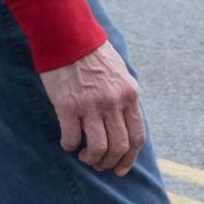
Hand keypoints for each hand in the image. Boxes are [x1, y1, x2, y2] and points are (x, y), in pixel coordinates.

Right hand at [38, 40, 146, 174]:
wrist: (66, 35)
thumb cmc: (91, 53)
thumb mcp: (119, 73)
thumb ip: (124, 97)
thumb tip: (123, 123)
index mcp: (129, 95)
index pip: (137, 137)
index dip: (129, 158)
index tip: (120, 168)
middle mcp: (113, 102)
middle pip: (119, 146)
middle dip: (109, 162)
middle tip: (99, 164)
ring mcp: (91, 104)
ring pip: (99, 147)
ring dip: (92, 158)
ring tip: (84, 156)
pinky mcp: (67, 105)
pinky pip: (71, 136)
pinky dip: (69, 145)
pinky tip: (67, 143)